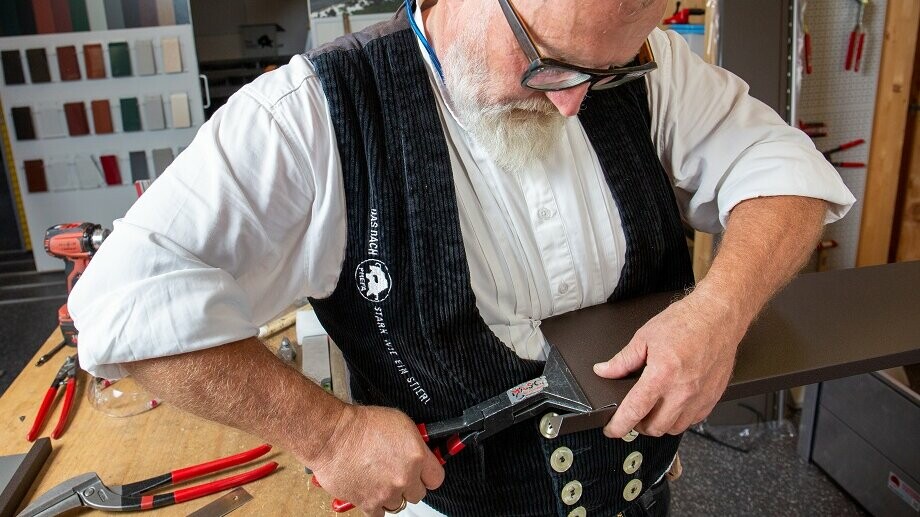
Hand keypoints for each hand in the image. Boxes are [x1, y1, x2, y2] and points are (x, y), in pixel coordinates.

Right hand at [309, 405, 444, 515]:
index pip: (436, 478)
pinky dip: (375, 505)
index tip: (422, 473)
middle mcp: (404, 477)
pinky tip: (370, 491)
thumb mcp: (399, 423)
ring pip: (398, 504)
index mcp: (416, 456)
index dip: (428, 475)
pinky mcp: (368, 503)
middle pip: (418, 494)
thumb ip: (415, 443)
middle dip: (408, 484)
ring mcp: (387, 493)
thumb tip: (422, 453)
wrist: (332, 436)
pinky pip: (379, 513)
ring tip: (379, 480)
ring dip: (391, 495)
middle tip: (396, 473)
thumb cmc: (360, 425)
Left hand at [593, 290, 749, 437]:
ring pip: (675, 428)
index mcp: (662, 374)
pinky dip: (680, 418)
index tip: (612, 430)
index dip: (619, 425)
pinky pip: (693, 421)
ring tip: (654, 410)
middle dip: (639, 426)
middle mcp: (682, 390)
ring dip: (661, 424)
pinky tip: (674, 404)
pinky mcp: (713, 398)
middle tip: (633, 415)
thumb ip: (623, 360)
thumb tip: (604, 371)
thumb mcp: (645, 336)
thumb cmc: (685, 322)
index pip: (635, 410)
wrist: (718, 316)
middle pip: (655, 427)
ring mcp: (700, 397)